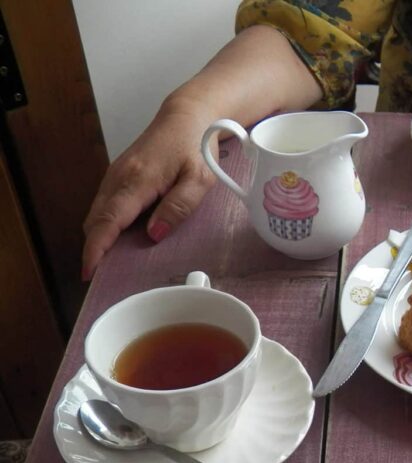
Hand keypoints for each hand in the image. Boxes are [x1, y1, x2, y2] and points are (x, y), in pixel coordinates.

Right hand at [82, 98, 216, 279]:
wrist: (187, 117)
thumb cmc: (196, 148)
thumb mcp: (199, 180)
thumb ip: (178, 207)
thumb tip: (154, 233)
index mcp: (137, 180)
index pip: (109, 220)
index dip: (97, 248)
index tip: (90, 270)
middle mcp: (119, 177)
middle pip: (96, 220)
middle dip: (95, 248)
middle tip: (103, 275)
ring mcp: (116, 175)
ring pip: (98, 213)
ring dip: (100, 237)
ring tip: (110, 262)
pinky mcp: (119, 176)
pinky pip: (106, 205)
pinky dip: (107, 224)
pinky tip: (120, 238)